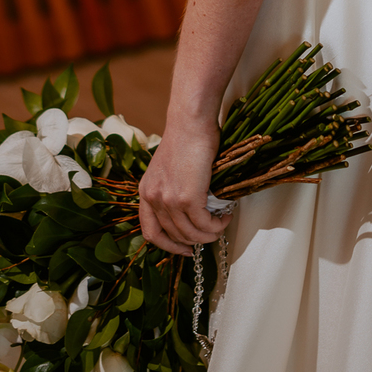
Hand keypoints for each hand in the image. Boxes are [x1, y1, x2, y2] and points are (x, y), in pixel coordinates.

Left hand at [138, 118, 231, 256]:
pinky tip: (225, 215)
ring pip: (191, 233)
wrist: (190, 122)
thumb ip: (171, 191)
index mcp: (145, 192)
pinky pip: (204, 224)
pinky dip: (217, 225)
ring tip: (221, 223)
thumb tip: (191, 214)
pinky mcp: (187, 197)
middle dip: (195, 240)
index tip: (185, 249)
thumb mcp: (167, 169)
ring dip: (209, 234)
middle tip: (211, 233)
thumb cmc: (185, 140)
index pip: (151, 232)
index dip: (169, 246)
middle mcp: (153, 198)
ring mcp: (169, 199)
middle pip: (174, 236)